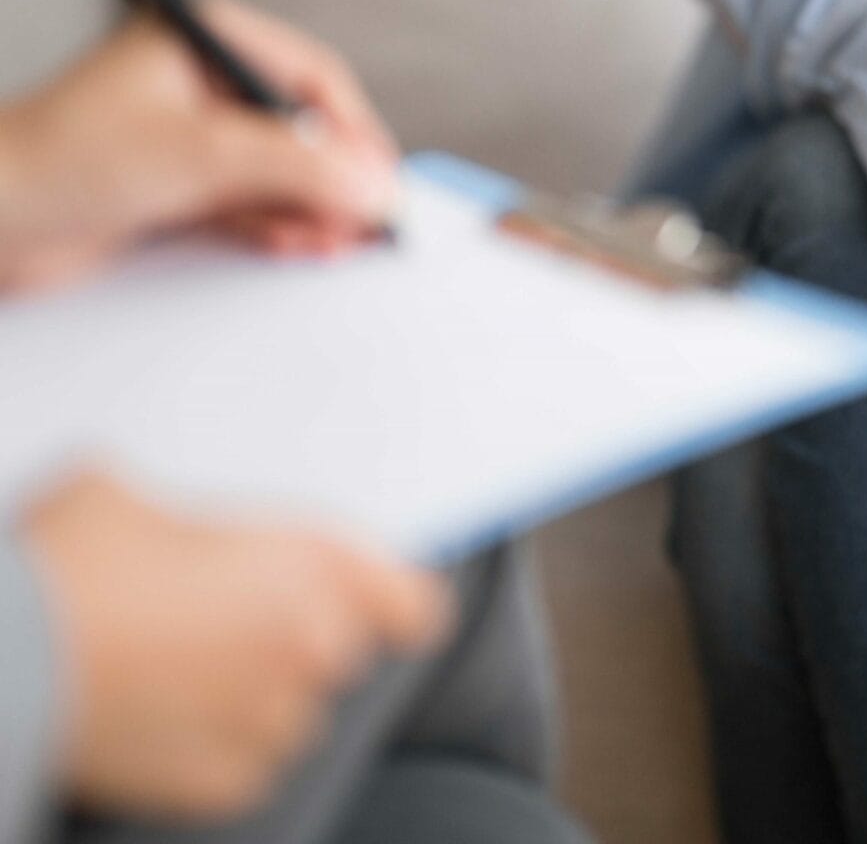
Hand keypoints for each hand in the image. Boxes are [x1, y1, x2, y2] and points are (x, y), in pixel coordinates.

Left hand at [0, 0, 397, 290]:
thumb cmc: (57, 160)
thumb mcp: (201, 154)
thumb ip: (299, 166)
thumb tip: (374, 183)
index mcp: (204, 40)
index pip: (311, 78)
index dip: (355, 131)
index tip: (382, 179)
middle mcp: (202, 84)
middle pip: (303, 128)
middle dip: (336, 178)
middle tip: (368, 220)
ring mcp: (191, 138)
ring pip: (282, 172)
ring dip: (311, 209)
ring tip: (333, 240)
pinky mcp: (179, 188)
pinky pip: (253, 204)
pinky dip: (279, 226)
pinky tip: (297, 244)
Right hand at [22, 473, 447, 820]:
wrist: (2, 660)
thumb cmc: (63, 565)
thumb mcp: (126, 494)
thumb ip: (191, 519)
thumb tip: (174, 529)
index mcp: (312, 564)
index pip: (413, 601)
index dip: (392, 603)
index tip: (379, 607)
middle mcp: (310, 644)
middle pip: (342, 654)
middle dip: (296, 640)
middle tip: (221, 625)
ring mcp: (271, 721)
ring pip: (293, 714)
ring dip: (258, 698)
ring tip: (179, 672)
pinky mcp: (224, 784)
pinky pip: (245, 766)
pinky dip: (215, 749)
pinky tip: (160, 718)